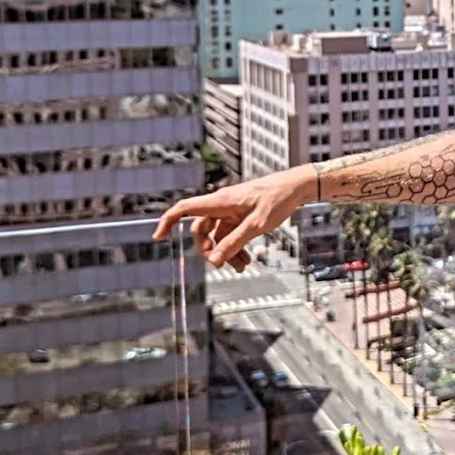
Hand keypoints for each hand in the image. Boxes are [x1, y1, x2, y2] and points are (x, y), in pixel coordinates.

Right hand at [151, 167, 315, 270]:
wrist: (295, 188)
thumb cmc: (276, 200)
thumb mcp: (256, 225)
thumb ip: (234, 242)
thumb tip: (215, 260)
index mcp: (219, 201)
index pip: (185, 208)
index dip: (168, 221)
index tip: (158, 236)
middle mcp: (221, 205)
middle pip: (201, 230)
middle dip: (208, 249)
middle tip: (222, 265)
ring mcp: (230, 211)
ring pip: (218, 235)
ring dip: (226, 252)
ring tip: (242, 266)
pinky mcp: (240, 216)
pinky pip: (230, 234)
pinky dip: (235, 247)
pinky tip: (246, 259)